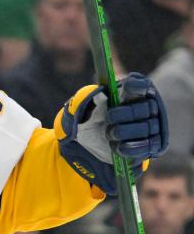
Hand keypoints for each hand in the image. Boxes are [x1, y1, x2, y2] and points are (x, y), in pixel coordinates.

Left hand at [55, 73, 168, 194]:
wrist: (88, 148)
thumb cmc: (88, 122)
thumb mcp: (81, 111)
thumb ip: (87, 100)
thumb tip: (98, 94)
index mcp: (130, 94)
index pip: (141, 86)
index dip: (136, 85)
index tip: (126, 86)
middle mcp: (147, 109)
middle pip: (144, 108)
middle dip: (124, 113)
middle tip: (109, 117)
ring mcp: (152, 127)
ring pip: (146, 127)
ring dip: (123, 131)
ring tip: (108, 134)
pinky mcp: (152, 146)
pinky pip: (147, 146)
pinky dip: (130, 147)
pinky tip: (116, 146)